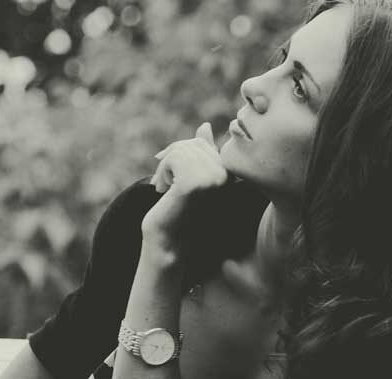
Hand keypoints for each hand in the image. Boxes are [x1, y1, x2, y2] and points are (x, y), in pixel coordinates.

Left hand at [143, 122, 229, 252]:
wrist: (166, 240)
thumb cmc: (177, 209)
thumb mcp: (189, 176)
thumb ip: (200, 153)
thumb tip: (206, 126)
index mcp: (229, 174)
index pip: (201, 143)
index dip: (178, 153)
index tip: (168, 174)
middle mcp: (227, 176)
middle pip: (192, 144)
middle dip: (170, 159)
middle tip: (164, 184)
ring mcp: (213, 180)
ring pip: (181, 150)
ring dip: (164, 168)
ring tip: (165, 189)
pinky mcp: (196, 184)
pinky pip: (174, 158)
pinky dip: (162, 172)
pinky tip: (164, 191)